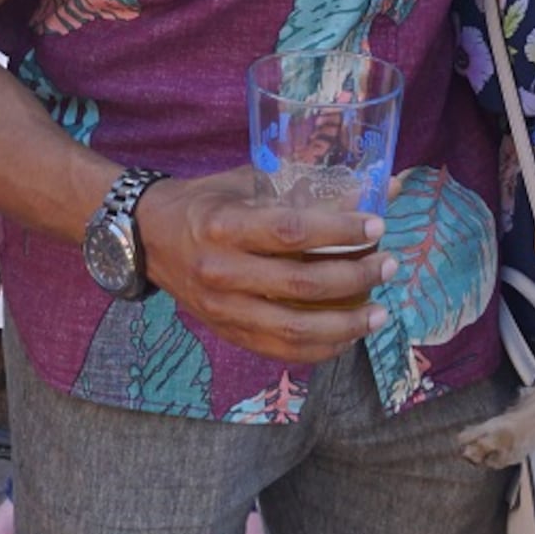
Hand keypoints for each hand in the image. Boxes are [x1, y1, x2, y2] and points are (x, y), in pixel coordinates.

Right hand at [133, 168, 392, 366]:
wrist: (147, 238)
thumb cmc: (204, 203)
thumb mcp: (247, 183)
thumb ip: (306, 189)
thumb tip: (376, 188)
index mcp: (224, 225)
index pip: (290, 231)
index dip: (339, 231)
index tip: (375, 226)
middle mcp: (221, 270)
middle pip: (300, 283)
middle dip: (355, 276)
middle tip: (387, 265)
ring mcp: (222, 308)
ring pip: (294, 327)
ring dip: (345, 323)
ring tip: (379, 312)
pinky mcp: (227, 332)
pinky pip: (281, 350)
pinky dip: (320, 348)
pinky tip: (348, 336)